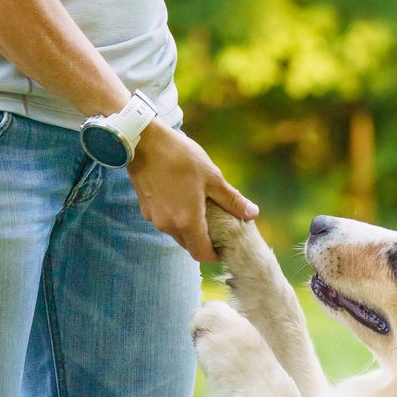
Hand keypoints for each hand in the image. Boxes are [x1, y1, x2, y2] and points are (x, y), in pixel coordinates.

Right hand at [127, 122, 256, 262]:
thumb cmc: (180, 157)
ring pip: (176, 233)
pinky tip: (183, 198)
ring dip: (189, 228)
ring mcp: (154, 218)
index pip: (201, 254)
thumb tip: (253, 213)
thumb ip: (232, 200)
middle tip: (217, 226)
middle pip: (189, 245)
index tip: (224, 246)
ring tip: (201, 208)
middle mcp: (168, 225)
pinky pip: (165, 221)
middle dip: (203, 241)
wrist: (143, 141)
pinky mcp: (145, 209)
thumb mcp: (212, 177)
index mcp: (187, 221)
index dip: (214, 255)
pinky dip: (176, 218)